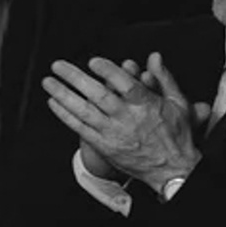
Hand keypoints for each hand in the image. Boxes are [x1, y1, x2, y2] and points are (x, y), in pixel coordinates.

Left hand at [43, 54, 201, 190]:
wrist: (172, 170)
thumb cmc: (176, 134)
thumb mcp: (177, 104)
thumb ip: (163, 78)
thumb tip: (154, 56)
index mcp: (147, 105)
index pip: (125, 84)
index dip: (108, 71)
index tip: (92, 61)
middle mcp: (128, 118)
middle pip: (98, 95)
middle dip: (75, 78)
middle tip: (57, 65)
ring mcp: (114, 133)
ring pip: (84, 111)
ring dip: (63, 95)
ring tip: (48, 82)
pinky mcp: (105, 146)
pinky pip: (80, 128)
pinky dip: (65, 115)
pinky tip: (53, 103)